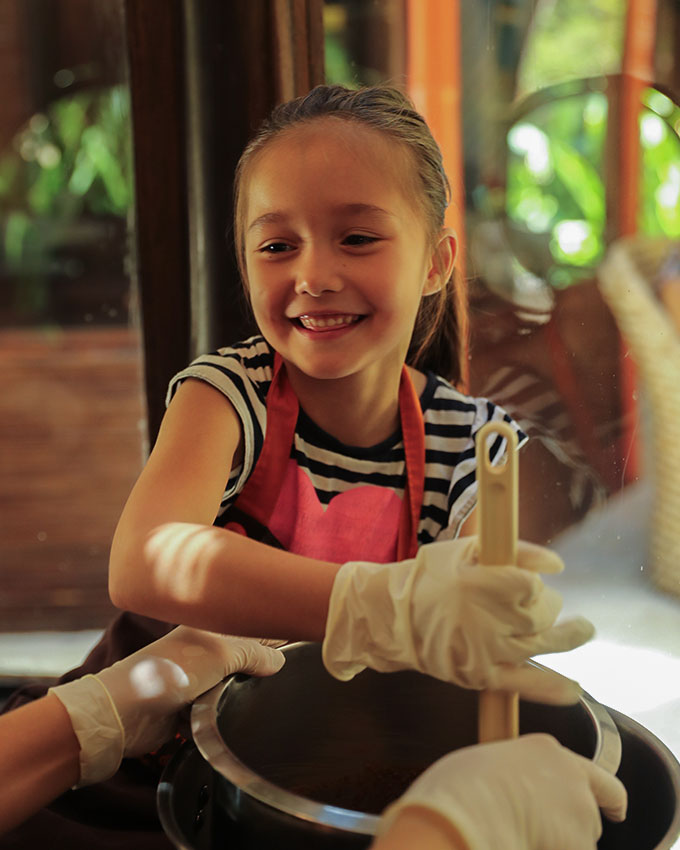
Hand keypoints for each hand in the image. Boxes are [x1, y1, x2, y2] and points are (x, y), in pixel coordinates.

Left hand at [50, 626, 284, 785]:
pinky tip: (240, 716)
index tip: (297, 638)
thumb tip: (280, 661)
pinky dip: (225, 714)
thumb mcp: (220, 654)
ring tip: (266, 698)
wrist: (125, 712)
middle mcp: (204, 652)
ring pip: (233, 686)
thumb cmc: (169, 672)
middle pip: (243, 658)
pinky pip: (219, 710)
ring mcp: (197, 681)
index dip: (270, 632)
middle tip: (289, 672)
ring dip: (242, 694)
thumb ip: (253, 653)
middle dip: (260, 668)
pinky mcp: (190, 709)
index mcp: (210, 630)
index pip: (247, 626)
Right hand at [322, 537, 593, 702]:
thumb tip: (557, 563)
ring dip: (569, 635)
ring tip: (583, 628)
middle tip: (541, 599)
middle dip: (548, 604)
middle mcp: (488, 619)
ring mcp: (487, 651)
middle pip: (541, 613)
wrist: (393, 617)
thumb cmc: (429, 577)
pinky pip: (525, 684)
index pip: (530, 585)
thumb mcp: (464, 550)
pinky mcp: (482, 676)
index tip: (528, 581)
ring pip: (542, 644)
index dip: (534, 582)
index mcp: (481, 584)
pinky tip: (573, 689)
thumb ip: (514, 551)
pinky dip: (552, 688)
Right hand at [377, 735, 626, 849]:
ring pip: (580, 842)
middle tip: (538, 835)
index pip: (594, 774)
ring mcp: (582, 815)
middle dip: (572, 830)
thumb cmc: (459, 790)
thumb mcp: (487, 767)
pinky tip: (520, 845)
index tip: (615, 810)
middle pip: (589, 813)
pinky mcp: (581, 845)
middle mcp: (573, 779)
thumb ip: (515, 778)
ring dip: (560, 844)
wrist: (464, 816)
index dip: (605, 796)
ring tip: (518, 839)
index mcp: (546, 750)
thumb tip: (513, 797)